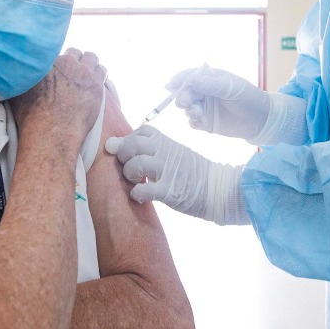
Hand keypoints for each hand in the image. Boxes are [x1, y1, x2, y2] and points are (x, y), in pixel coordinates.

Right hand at [11, 48, 106, 147]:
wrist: (52, 131)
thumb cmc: (32, 116)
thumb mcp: (17, 91)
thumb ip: (20, 78)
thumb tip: (17, 74)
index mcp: (47, 62)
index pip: (56, 52)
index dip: (58, 63)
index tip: (59, 70)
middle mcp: (66, 62)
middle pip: (74, 53)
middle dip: (74, 61)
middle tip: (73, 73)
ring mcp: (84, 72)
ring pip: (91, 58)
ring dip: (89, 64)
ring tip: (87, 75)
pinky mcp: (96, 84)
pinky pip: (102, 70)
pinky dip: (99, 73)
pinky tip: (95, 81)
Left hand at [105, 125, 247, 224]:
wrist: (217, 188)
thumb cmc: (190, 171)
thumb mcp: (173, 151)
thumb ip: (147, 147)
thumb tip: (112, 144)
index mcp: (166, 141)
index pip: (138, 132)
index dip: (129, 143)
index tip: (132, 155)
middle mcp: (165, 152)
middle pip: (132, 146)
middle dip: (124, 158)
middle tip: (129, 169)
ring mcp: (168, 171)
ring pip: (136, 165)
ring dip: (129, 175)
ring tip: (135, 182)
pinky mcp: (170, 191)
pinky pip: (145, 190)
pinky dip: (136, 193)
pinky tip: (139, 196)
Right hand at [168, 65, 269, 140]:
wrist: (261, 119)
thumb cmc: (248, 97)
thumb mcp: (231, 88)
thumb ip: (210, 85)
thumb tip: (189, 80)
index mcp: (209, 78)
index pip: (189, 76)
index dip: (178, 80)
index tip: (171, 86)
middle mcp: (203, 91)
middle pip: (185, 93)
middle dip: (182, 97)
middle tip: (184, 103)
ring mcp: (204, 107)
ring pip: (187, 108)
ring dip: (189, 111)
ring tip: (198, 114)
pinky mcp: (205, 122)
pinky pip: (193, 122)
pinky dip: (194, 121)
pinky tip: (202, 121)